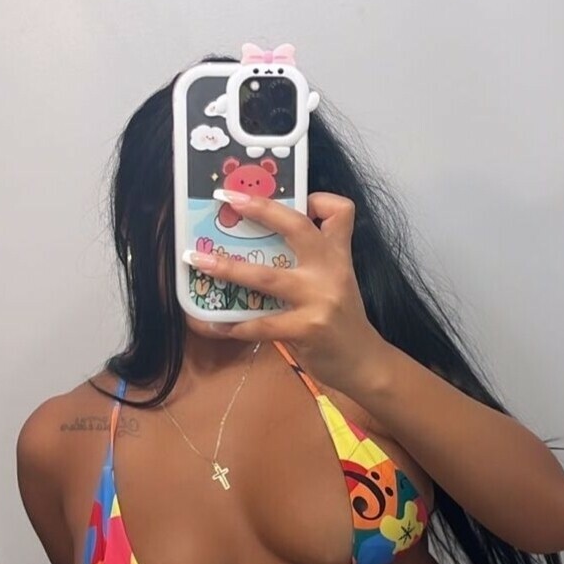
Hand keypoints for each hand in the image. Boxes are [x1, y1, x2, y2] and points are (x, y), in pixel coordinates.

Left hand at [184, 192, 389, 391]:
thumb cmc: (342, 323)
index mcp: (338, 256)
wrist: (364, 364)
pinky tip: (214, 325)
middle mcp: (330, 271)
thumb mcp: (338, 285)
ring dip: (228, 268)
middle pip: (297, 226)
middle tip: (226, 198)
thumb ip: (312, 265)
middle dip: (259, 208)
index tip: (293, 200)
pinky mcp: (307, 329)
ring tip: (199, 261)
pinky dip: (233, 325)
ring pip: (267, 276)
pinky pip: (261, 324)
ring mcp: (319, 300)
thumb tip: (261, 250)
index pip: (340, 211)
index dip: (317, 199)